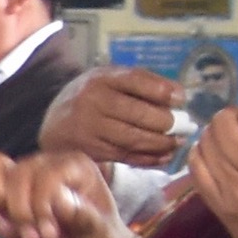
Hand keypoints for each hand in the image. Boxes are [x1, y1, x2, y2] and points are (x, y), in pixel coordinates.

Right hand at [0, 150, 126, 237]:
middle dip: (23, 212)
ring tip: (19, 231)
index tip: (51, 233)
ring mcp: (23, 179)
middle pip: (17, 173)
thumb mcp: (100, 234)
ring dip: (0, 206)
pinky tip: (9, 232)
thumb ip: (82, 216)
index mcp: (74, 166)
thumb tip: (59, 199)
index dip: (42, 203)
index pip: (46, 173)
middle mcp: (46, 165)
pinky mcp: (5, 198)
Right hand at [41, 67, 184, 165]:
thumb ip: (142, 83)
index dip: (162, 91)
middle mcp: (92, 102)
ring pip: (133, 139)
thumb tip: (178, 96)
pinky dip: (149, 159)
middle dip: (166, 122)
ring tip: (177, 143)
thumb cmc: (93, 98)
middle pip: (137, 113)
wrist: (54, 124)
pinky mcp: (91, 151)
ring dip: (161, 143)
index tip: (181, 99)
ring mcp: (89, 128)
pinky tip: (164, 156)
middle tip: (183, 126)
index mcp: (100, 78)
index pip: (135, 80)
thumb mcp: (110, 80)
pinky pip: (126, 156)